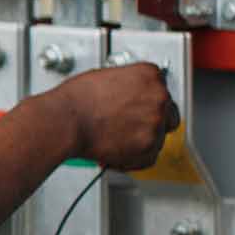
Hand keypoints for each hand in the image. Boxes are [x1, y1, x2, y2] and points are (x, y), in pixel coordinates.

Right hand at [52, 63, 178, 169]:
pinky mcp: (148, 147)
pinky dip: (134, 159)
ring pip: (159, 138)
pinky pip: (149, 157)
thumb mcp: (107, 77)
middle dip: (152, 121)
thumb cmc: (77, 99)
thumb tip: (129, 97)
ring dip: (141, 141)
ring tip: (117, 139)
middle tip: (131, 125)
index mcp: (150, 75)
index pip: (161, 89)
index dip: (147, 101)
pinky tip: (117, 151)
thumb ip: (128, 86)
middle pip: (169, 113)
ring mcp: (155, 123)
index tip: (138, 108)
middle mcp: (158, 97)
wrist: (65, 120)